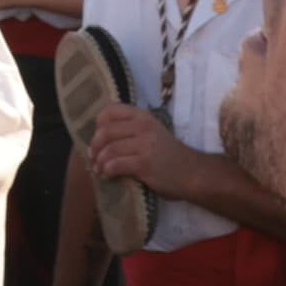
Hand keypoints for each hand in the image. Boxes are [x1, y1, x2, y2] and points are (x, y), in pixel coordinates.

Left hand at [86, 98, 202, 193]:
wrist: (192, 172)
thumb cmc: (169, 154)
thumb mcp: (152, 132)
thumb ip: (132, 128)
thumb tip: (100, 134)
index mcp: (143, 116)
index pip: (111, 110)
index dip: (99, 124)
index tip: (98, 137)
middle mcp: (143, 126)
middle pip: (106, 131)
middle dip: (95, 146)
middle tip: (93, 156)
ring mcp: (144, 145)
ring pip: (109, 149)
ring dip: (99, 161)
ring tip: (99, 168)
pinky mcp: (144, 164)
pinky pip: (116, 165)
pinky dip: (107, 170)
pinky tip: (107, 175)